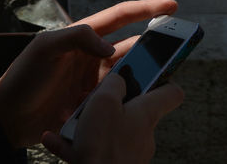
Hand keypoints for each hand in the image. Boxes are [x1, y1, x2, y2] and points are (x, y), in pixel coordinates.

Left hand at [0, 0, 177, 147]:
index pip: (122, 16)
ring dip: (146, 76)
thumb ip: (78, 38)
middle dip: (156, 46)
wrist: (7, 118)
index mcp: (84, 37)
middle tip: (178, 49)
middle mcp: (93, 57)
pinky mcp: (93, 106)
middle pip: (133, 47)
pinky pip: (119, 100)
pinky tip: (142, 103)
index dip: (147, 8)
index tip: (172, 4)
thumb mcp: (46, 48)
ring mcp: (94, 82)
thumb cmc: (23, 78)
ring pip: (130, 75)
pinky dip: (132, 100)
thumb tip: (109, 47)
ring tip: (164, 78)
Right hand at [41, 69, 184, 163]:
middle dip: (111, 103)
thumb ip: (114, 83)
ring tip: (68, 121)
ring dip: (90, 124)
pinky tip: (54, 140)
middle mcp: (143, 134)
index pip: (172, 93)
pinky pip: (95, 150)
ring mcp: (129, 153)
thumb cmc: (102, 145)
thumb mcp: (104, 101)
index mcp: (147, 114)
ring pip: (110, 130)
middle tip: (91, 99)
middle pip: (133, 110)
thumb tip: (117, 80)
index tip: (148, 72)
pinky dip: (76, 144)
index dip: (163, 79)